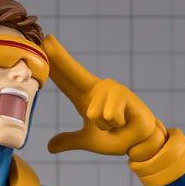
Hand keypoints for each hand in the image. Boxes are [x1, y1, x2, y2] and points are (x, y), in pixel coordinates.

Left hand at [43, 35, 166, 159]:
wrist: (141, 143)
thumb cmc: (117, 138)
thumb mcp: (88, 140)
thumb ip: (69, 141)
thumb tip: (49, 147)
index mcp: (85, 97)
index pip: (65, 79)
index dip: (54, 63)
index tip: (44, 44)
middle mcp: (97, 88)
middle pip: (73, 71)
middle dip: (60, 57)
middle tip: (46, 38)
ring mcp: (111, 88)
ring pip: (93, 113)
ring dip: (104, 126)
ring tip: (115, 125)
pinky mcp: (123, 93)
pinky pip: (108, 115)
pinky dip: (115, 124)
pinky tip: (125, 121)